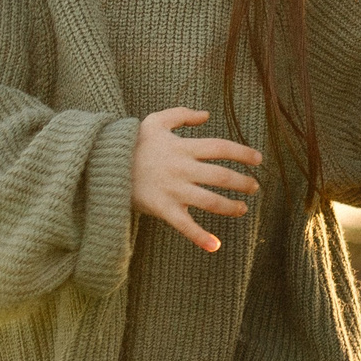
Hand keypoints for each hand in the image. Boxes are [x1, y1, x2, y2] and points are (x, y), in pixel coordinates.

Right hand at [131, 108, 261, 252]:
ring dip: (231, 207)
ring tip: (243, 209)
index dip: (243, 153)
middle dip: (242, 182)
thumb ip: (181, 114)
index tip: (258, 159)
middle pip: (221, 176)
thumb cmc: (132, 143)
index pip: (221, 148)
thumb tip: (206, 114)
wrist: (102, 165)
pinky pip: (184, 225)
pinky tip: (215, 246)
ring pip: (210, 201)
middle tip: (255, 187)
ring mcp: (173, 190)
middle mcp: (181, 168)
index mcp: (183, 147)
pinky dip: (200, 237)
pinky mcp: (162, 208)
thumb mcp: (155, 121)